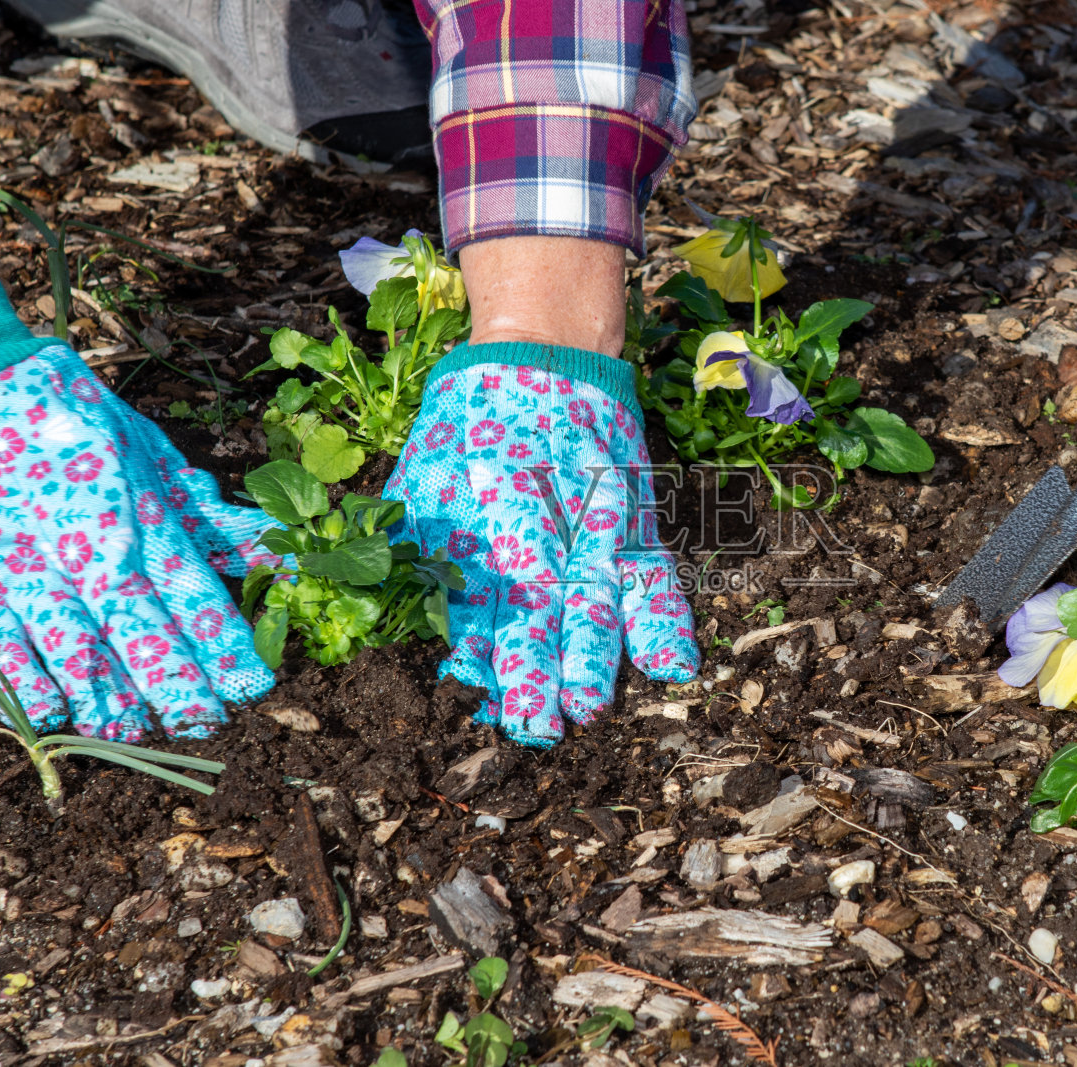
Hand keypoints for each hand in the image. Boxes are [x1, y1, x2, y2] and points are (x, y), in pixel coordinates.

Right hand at [0, 344, 278, 740]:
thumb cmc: (61, 416)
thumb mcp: (143, 448)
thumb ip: (202, 510)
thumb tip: (274, 548)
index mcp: (137, 514)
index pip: (192, 593)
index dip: (224, 645)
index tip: (252, 686)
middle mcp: (85, 547)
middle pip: (141, 630)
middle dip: (177, 685)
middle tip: (205, 724)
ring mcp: (23, 568)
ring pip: (74, 651)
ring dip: (106, 700)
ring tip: (133, 733)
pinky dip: (28, 688)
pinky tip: (55, 717)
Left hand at [384, 342, 698, 746]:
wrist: (545, 350)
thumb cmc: (470, 427)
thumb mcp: (422, 474)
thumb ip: (413, 546)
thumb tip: (404, 625)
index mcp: (481, 502)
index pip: (481, 586)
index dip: (482, 645)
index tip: (479, 695)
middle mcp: (541, 509)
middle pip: (543, 596)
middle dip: (540, 665)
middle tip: (538, 726)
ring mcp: (594, 511)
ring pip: (601, 588)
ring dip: (597, 653)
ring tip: (591, 709)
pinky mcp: (634, 512)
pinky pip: (654, 570)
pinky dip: (666, 618)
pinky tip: (672, 666)